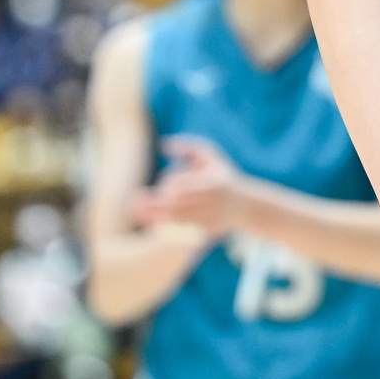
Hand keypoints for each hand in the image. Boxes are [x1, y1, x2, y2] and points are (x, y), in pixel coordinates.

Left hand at [132, 135, 246, 236]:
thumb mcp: (210, 155)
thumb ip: (189, 146)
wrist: (244, 206)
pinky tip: (155, 227)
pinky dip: (169, 232)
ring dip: (158, 220)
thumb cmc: (222, 175)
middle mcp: (214, 203)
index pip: (183, 187)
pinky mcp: (209, 233)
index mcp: (213, 183)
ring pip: (179, 223)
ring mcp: (212, 220)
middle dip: (155, 207)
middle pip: (178, 207)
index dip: (164, 188)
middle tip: (135, 204)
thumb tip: (164, 144)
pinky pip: (184, 234)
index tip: (150, 190)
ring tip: (141, 216)